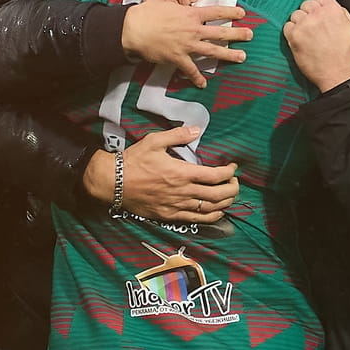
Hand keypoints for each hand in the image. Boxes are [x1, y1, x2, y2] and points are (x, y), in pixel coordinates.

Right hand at [81, 124, 239, 225]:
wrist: (114, 183)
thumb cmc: (134, 161)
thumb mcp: (154, 141)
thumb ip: (178, 135)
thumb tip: (197, 129)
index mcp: (182, 173)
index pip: (215, 176)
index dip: (229, 172)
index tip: (233, 167)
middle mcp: (183, 192)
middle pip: (218, 195)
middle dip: (233, 189)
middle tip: (235, 182)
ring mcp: (177, 206)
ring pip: (210, 209)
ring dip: (225, 203)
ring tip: (230, 195)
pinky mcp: (169, 216)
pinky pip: (196, 220)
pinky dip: (212, 217)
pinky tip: (218, 212)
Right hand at [124, 0, 250, 86]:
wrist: (132, 29)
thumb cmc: (146, 13)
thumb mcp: (164, 1)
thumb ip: (176, 2)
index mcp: (190, 14)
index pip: (216, 11)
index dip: (231, 12)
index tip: (242, 13)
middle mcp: (193, 30)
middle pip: (220, 32)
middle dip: (238, 34)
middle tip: (250, 35)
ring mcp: (187, 45)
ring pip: (213, 51)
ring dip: (229, 55)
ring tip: (242, 57)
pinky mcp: (178, 58)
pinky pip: (191, 70)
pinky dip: (197, 78)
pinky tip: (203, 84)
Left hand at [284, 0, 349, 92]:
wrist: (337, 73)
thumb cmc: (346, 54)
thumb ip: (343, 13)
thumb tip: (335, 9)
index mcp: (333, 9)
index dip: (319, 9)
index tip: (319, 17)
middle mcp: (317, 14)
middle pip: (306, 5)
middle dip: (309, 15)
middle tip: (313, 28)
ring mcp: (304, 24)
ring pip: (295, 15)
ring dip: (299, 23)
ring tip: (307, 36)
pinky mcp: (294, 35)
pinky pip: (287, 26)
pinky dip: (291, 32)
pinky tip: (300, 40)